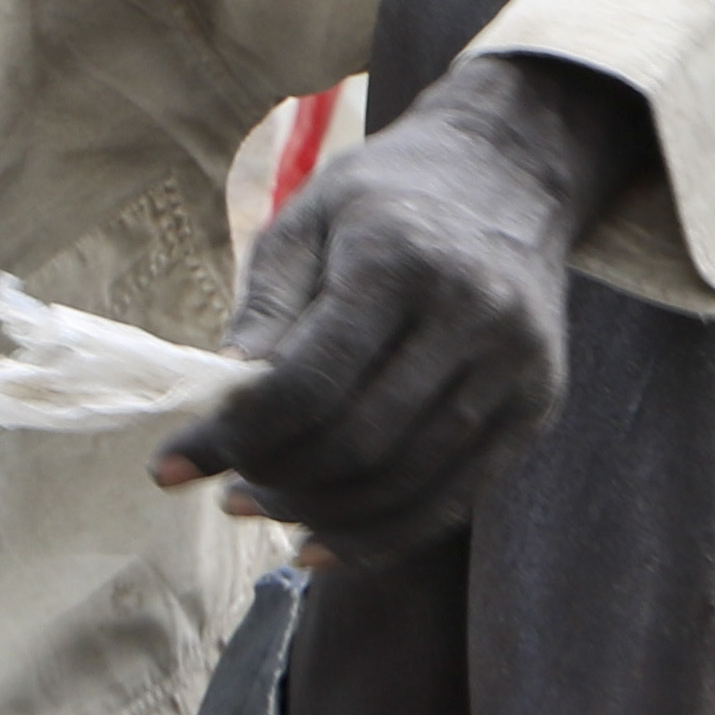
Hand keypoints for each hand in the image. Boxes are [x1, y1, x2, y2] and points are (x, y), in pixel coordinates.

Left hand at [159, 55, 655, 566]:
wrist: (511, 172)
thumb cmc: (387, 196)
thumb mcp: (306, 219)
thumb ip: (264, 309)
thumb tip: (219, 404)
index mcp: (401, 261)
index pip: (309, 383)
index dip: (237, 437)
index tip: (179, 462)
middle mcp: (471, 317)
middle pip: (358, 443)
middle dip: (276, 480)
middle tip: (227, 491)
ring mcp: (515, 369)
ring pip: (406, 484)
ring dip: (321, 515)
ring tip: (262, 510)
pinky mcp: (536, 408)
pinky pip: (453, 501)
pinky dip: (382, 535)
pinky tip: (322, 542)